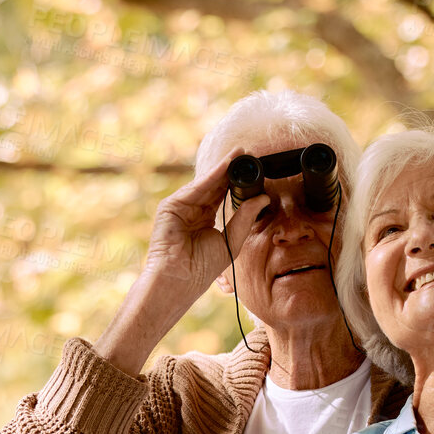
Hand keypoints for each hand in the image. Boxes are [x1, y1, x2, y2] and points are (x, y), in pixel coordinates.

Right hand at [141, 151, 269, 294]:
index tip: (254, 168)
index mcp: (205, 219)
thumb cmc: (200, 269)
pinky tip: (224, 167)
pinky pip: (195, 188)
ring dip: (223, 168)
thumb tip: (263, 198)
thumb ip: (244, 219)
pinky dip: (210, 177)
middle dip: (231, 169)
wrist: (179, 281)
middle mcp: (192, 211)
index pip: (223, 195)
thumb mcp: (230, 241)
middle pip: (215, 185)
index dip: (237, 182)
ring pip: (206, 184)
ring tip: (240, 154)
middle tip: (248, 152)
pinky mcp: (170, 207)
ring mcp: (180, 207)